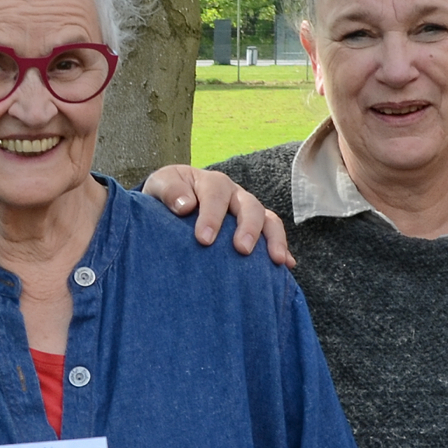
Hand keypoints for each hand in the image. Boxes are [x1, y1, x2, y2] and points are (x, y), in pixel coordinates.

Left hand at [143, 165, 293, 267]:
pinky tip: (287, 265)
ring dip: (273, 238)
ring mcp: (247, 211)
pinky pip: (273, 235)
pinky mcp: (255, 229)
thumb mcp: (160, 186)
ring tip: (274, 260)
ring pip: (268, 219)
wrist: (172, 205)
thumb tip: (185, 206)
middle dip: (248, 227)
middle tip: (241, 249)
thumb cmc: (166, 197)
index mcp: (210, 183)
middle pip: (249, 205)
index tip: (204, 239)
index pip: (216, 194)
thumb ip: (169, 191)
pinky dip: (282, 248)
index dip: (212, 216)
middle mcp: (234, 195)